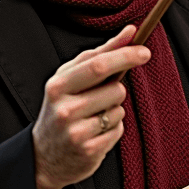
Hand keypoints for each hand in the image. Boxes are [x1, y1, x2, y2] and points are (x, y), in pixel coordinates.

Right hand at [32, 25, 150, 188]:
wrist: (43, 156)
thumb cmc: (62, 108)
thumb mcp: (71, 79)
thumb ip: (100, 54)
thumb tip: (130, 31)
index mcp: (58, 85)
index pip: (98, 65)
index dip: (125, 56)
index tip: (145, 51)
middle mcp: (65, 108)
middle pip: (115, 89)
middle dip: (118, 89)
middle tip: (109, 93)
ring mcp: (76, 132)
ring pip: (118, 111)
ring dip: (113, 111)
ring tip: (93, 117)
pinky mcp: (88, 151)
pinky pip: (118, 130)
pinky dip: (112, 129)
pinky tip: (95, 133)